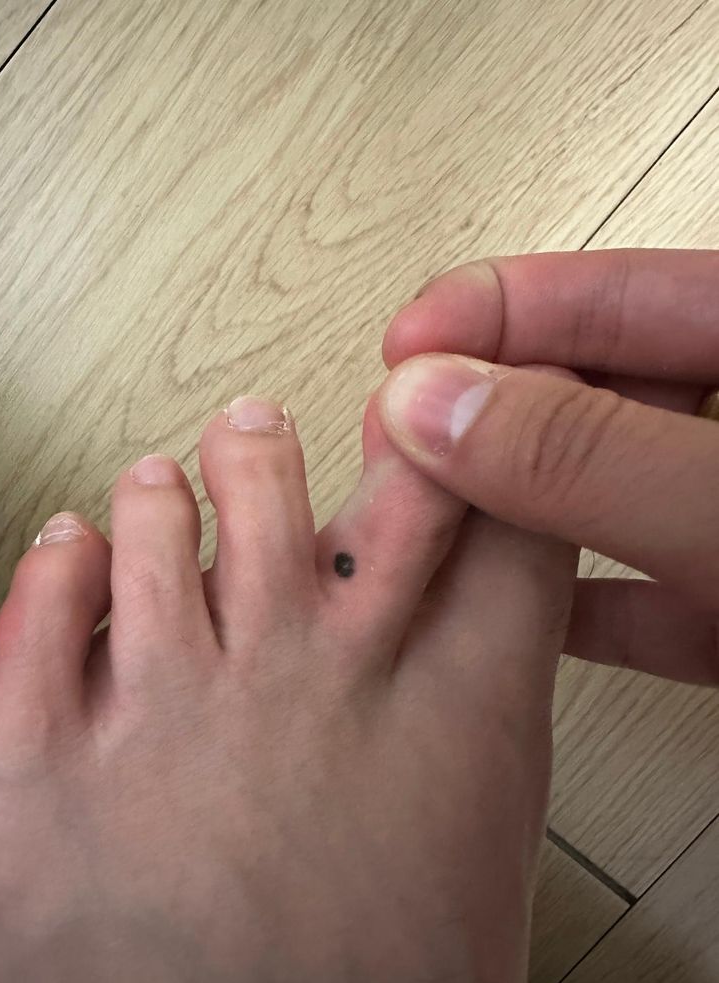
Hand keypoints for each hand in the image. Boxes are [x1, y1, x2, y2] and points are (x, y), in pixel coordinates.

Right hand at [377, 249, 718, 685]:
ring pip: (616, 501)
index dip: (505, 308)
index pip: (625, 297)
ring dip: (523, 512)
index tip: (407, 344)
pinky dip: (584, 609)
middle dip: (498, 411)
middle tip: (397, 431)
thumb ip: (588, 454)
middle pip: (605, 398)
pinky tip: (510, 619)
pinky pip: (651, 598)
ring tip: (423, 515)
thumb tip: (432, 406)